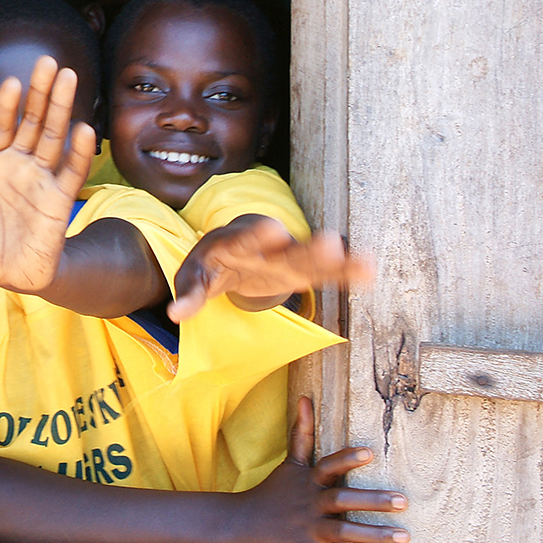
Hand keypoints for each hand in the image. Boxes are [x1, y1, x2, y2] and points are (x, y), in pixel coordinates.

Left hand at [0, 56, 96, 292]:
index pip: (2, 126)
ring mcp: (41, 180)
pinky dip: (79, 152)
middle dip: (40, 93)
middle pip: (32, 122)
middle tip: (49, 63)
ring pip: (53, 137)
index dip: (7, 105)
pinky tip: (83, 130)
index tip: (12, 82)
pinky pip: (71, 172)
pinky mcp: (59, 200)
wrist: (7, 276)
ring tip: (67, 79)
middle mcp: (20, 165)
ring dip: (60, 109)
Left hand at [167, 216, 372, 321]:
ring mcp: (286, 258)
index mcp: (235, 244)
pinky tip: (368, 271)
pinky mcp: (301, 270)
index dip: (257, 236)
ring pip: (312, 258)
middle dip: (307, 248)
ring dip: (334, 260)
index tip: (272, 229)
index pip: (245, 240)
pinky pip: (325, 272)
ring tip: (361, 260)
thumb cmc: (210, 266)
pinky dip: (344, 273)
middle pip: (288, 248)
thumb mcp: (194, 278)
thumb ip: (189, 294)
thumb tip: (175, 313)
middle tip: (330, 243)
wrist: (229, 250)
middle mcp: (266, 247)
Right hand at [223, 397, 407, 542]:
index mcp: (310, 482)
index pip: (329, 466)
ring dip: (375, 537)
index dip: (347, 460)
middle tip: (402, 501)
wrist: (241, 523)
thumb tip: (305, 396)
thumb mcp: (290, 462)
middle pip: (342, 501)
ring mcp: (309, 531)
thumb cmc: (273, 491)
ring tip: (403, 538)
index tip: (369, 453)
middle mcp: (312, 504)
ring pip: (344, 534)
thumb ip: (302, 431)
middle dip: (372, 500)